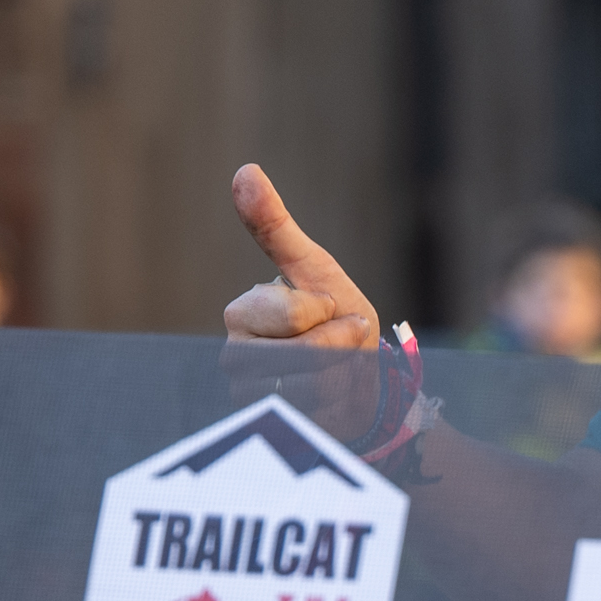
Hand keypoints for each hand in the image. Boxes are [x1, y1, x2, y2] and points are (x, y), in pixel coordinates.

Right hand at [222, 165, 383, 435]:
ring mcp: (250, 397)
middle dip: (342, 344)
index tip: (330, 309)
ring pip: (315, 384)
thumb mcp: (317, 270)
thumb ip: (277, 228)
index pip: (292, 312)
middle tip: (340, 342)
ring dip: (346, 373)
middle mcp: (235, 357)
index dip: (328, 311)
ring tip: (338, 369)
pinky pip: (321, 414)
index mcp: (241, 314)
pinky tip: (334, 399)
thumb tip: (244, 170)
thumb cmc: (339, 321)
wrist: (364, 384)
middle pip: (305, 351)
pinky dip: (342, 402)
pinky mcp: (275, 430)